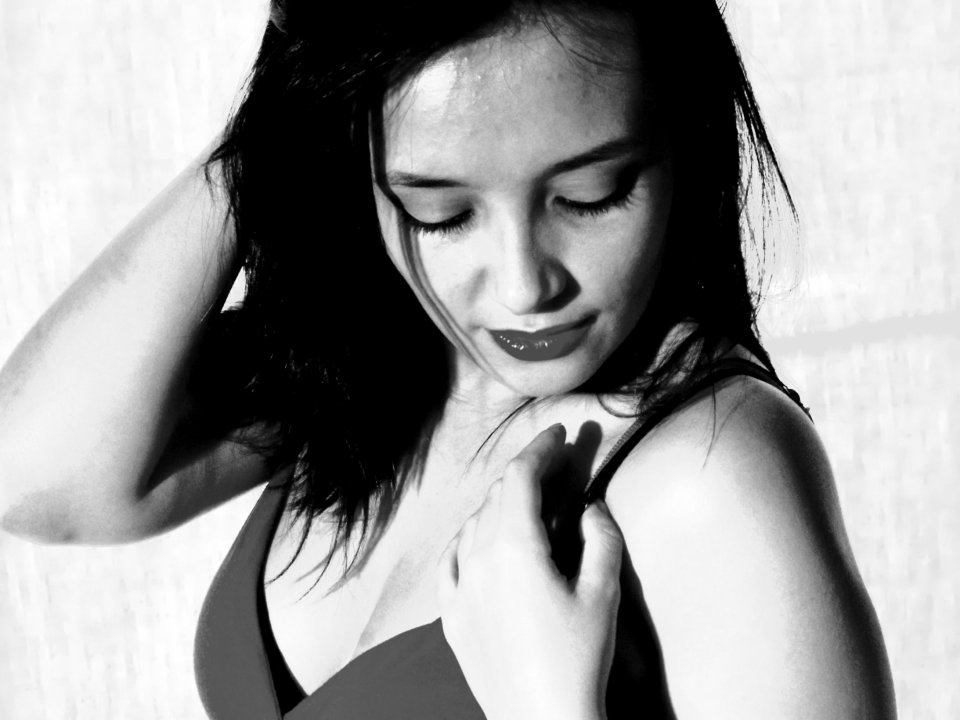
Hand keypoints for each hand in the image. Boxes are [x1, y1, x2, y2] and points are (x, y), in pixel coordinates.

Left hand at [437, 424, 623, 719]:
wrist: (544, 719)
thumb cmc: (579, 659)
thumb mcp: (603, 592)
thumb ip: (600, 537)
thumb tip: (590, 506)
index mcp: (514, 547)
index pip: (519, 477)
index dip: (540, 448)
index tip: (559, 433)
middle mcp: (478, 560)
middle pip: (495, 496)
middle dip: (525, 473)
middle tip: (556, 465)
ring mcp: (459, 589)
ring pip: (472, 525)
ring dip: (499, 504)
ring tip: (528, 501)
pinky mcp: (452, 617)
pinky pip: (451, 562)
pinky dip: (468, 540)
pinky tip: (478, 540)